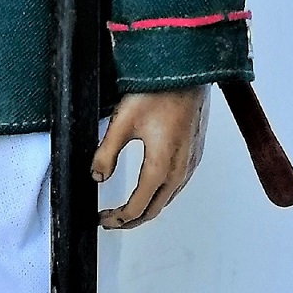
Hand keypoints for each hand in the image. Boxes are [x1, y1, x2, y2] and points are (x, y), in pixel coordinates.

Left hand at [92, 87, 209, 228]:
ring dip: (147, 209)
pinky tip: (151, 190)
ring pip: (169, 199)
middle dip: (131, 220)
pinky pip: (179, 185)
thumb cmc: (158, 90)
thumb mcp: (122, 121)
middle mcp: (181, 169)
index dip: (118, 219)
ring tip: (127, 211)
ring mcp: (191, 162)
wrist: (188, 70)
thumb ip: (106, 152)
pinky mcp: (195, 153)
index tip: (102, 219)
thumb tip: (97, 176)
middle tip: (111, 221)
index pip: (138, 206)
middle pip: (156, 209)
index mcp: (162, 165)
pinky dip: (162, 196)